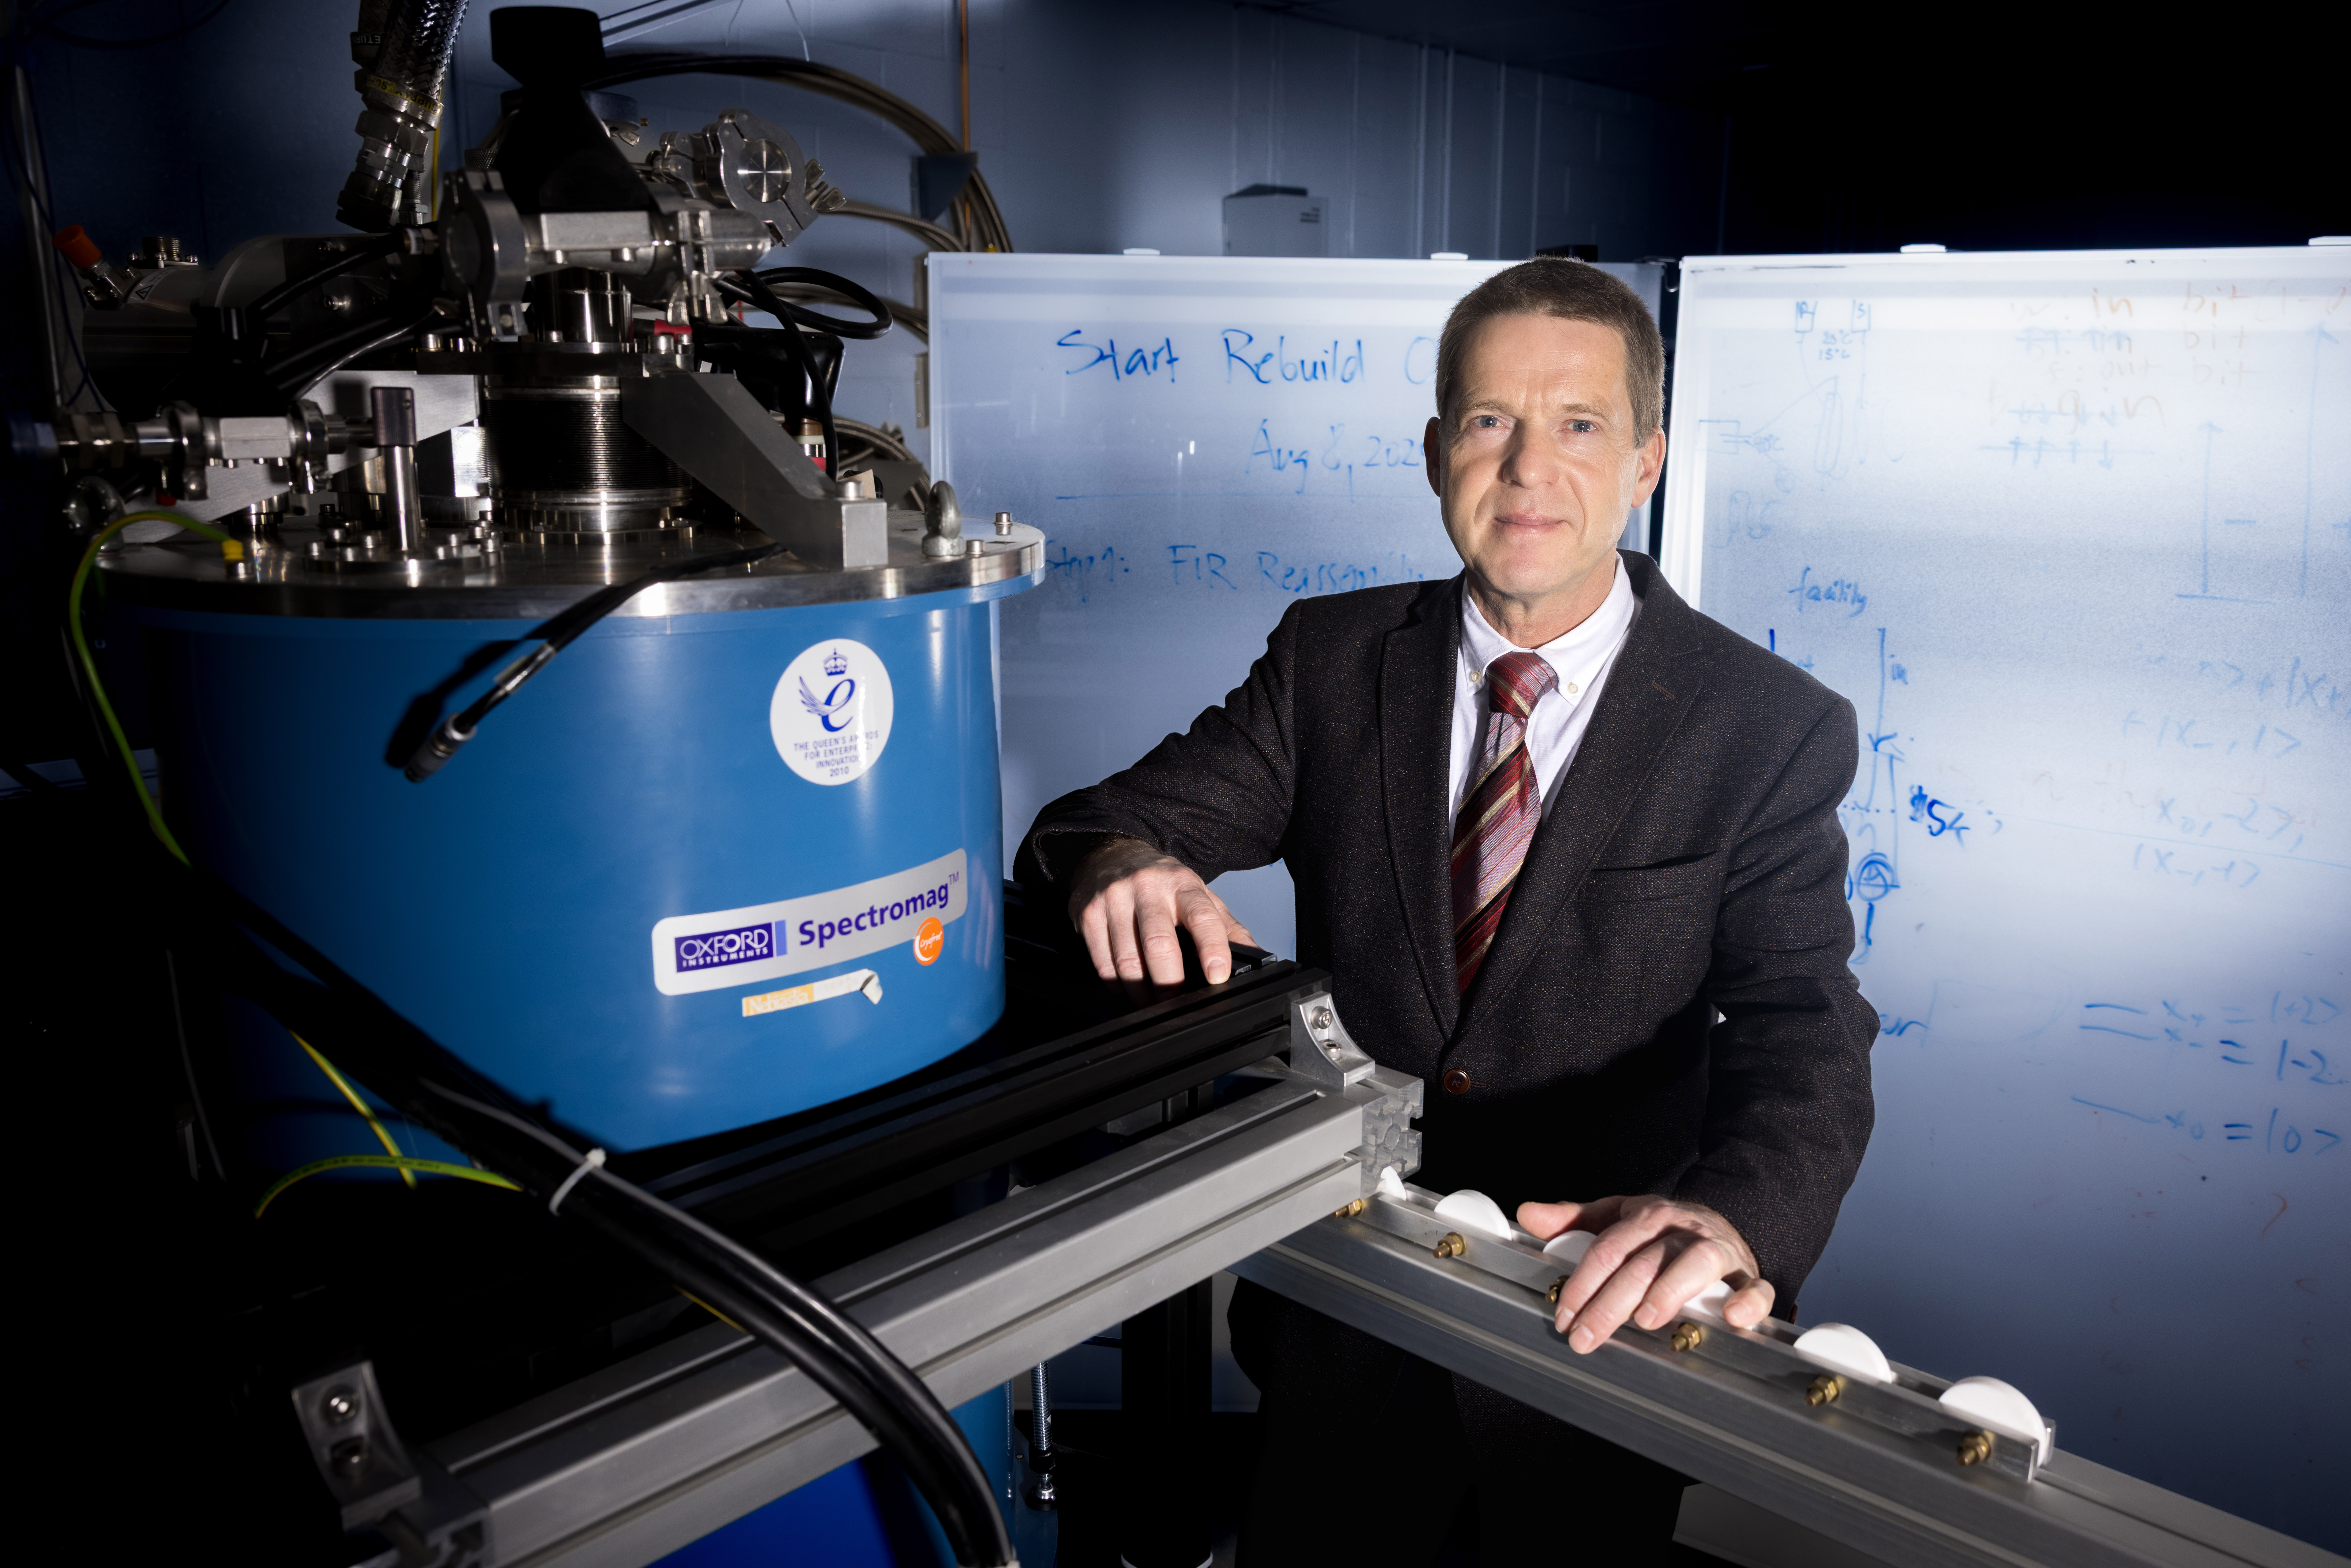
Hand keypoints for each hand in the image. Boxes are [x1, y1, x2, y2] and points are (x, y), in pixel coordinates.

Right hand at [1068, 836, 1258, 986]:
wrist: (1111, 853)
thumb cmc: (1161, 881)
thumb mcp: (1198, 893)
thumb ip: (1226, 925)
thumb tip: (1255, 954)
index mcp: (1182, 883)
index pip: (1202, 917)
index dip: (1212, 949)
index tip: (1217, 976)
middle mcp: (1147, 888)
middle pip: (1159, 944)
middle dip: (1170, 983)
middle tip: (1177, 1003)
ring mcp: (1114, 900)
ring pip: (1127, 960)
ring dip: (1142, 992)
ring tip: (1152, 1003)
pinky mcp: (1088, 914)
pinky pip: (1102, 962)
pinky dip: (1117, 985)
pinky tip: (1127, 988)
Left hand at [1515, 1194, 1773, 1352]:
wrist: (1724, 1223)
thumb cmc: (1663, 1231)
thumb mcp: (1617, 1217)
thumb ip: (1573, 1220)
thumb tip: (1527, 1214)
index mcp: (1647, 1217)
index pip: (1608, 1248)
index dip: (1583, 1281)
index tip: (1563, 1313)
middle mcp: (1682, 1231)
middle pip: (1643, 1263)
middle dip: (1610, 1302)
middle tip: (1585, 1336)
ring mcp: (1718, 1252)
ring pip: (1695, 1266)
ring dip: (1670, 1291)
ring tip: (1646, 1320)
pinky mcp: (1748, 1276)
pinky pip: (1755, 1288)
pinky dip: (1747, 1302)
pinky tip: (1731, 1319)